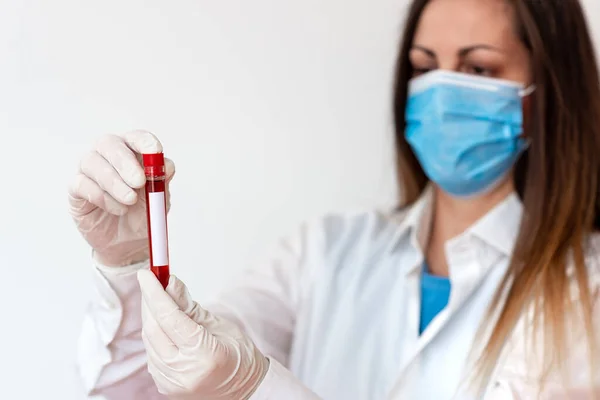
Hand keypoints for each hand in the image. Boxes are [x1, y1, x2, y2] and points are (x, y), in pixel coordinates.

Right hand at [68, 131, 174, 266]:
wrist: (128, 243)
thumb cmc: (143, 214)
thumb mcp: (159, 199)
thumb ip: (162, 181)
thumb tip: (167, 165)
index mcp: (133, 153)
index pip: (136, 138)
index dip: (144, 141)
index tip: (155, 151)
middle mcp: (108, 156)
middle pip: (109, 144)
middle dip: (125, 162)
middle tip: (139, 182)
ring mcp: (89, 170)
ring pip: (92, 162)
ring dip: (114, 183)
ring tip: (130, 201)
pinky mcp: (76, 189)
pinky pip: (81, 184)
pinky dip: (101, 197)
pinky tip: (117, 209)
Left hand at [137, 270, 268, 399]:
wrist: (243, 389)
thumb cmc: (238, 356)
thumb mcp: (219, 324)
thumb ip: (189, 306)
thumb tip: (170, 283)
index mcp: (204, 355)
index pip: (169, 318)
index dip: (155, 293)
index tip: (146, 274)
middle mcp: (184, 372)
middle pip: (153, 329)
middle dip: (150, 301)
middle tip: (151, 280)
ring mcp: (171, 382)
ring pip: (149, 341)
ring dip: (151, 317)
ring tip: (159, 300)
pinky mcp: (164, 386)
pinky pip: (151, 353)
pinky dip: (154, 334)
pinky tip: (162, 323)